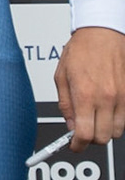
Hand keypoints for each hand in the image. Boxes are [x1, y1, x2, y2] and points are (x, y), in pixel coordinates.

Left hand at [55, 25, 124, 149]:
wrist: (103, 34)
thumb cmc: (81, 50)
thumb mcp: (61, 76)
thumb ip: (65, 104)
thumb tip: (70, 124)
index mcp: (85, 94)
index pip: (84, 134)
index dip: (77, 145)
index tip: (73, 145)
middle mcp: (106, 99)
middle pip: (103, 138)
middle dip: (91, 139)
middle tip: (82, 131)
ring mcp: (122, 98)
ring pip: (117, 132)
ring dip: (105, 130)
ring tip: (94, 119)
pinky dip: (115, 121)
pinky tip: (105, 111)